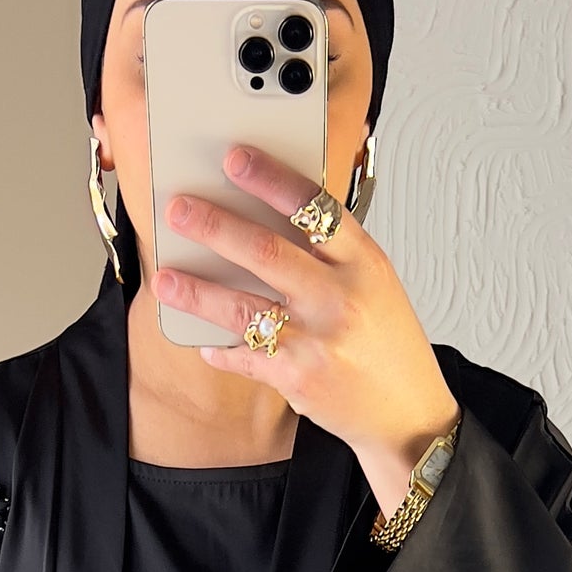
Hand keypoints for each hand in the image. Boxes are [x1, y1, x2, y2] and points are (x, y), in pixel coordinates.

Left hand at [154, 143, 460, 520]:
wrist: (407, 412)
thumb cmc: (388, 343)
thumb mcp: (375, 284)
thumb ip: (332, 253)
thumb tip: (272, 219)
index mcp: (364, 262)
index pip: (314, 207)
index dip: (269, 179)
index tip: (234, 159)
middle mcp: (341, 297)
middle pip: (266, 252)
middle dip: (215, 227)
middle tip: (178, 210)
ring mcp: (317, 339)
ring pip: (243, 307)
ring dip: (197, 292)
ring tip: (164, 278)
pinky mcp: (298, 378)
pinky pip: (245, 357)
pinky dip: (221, 350)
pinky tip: (205, 342)